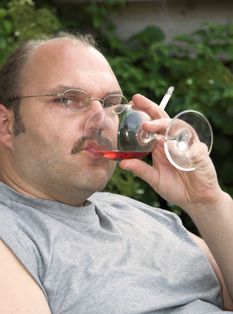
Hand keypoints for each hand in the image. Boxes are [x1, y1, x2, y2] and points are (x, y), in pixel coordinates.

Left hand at [119, 94, 221, 210]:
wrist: (195, 199)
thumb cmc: (176, 187)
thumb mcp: (154, 179)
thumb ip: (140, 169)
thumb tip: (122, 163)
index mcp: (161, 146)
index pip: (152, 125)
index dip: (143, 113)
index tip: (131, 104)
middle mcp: (173, 141)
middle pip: (163, 119)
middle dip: (150, 108)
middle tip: (137, 100)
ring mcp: (187, 145)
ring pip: (176, 127)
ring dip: (162, 125)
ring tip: (148, 126)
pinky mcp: (200, 153)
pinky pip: (192, 143)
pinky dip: (182, 143)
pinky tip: (171, 144)